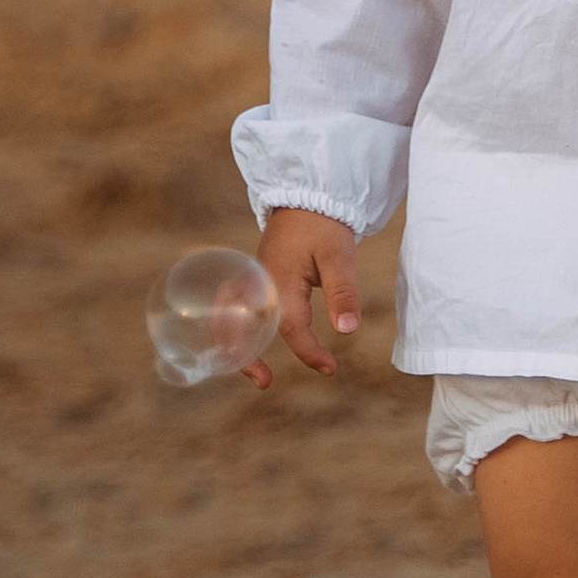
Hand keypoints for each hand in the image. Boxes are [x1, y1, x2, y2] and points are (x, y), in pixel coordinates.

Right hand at [252, 206, 360, 383]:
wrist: (308, 194)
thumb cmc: (324, 225)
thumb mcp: (339, 257)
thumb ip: (342, 293)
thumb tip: (347, 330)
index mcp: (278, 280)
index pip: (289, 328)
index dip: (308, 351)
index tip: (329, 367)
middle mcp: (258, 282)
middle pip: (239, 326)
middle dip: (246, 357)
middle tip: (265, 382)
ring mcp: (253, 279)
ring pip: (230, 317)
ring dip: (235, 344)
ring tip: (254, 370)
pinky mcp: (255, 277)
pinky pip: (237, 307)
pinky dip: (237, 328)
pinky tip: (252, 342)